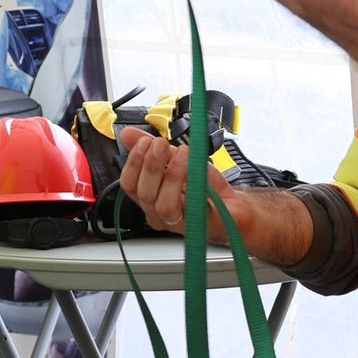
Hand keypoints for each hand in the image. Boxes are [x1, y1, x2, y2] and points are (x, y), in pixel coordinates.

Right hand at [118, 127, 238, 241]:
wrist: (230, 204)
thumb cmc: (202, 186)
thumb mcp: (174, 159)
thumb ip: (150, 147)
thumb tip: (127, 134)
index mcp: (148, 197)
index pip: (128, 184)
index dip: (133, 162)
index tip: (144, 142)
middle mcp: (157, 212)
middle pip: (143, 193)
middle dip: (150, 164)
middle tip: (160, 144)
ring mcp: (175, 221)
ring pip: (162, 204)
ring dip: (172, 175)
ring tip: (181, 154)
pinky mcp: (195, 224)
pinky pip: (189, 208)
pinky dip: (192, 186)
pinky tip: (194, 170)